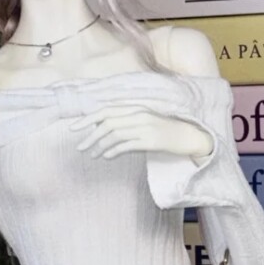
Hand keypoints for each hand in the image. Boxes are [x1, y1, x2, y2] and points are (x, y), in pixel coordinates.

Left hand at [70, 104, 212, 160]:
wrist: (190, 136)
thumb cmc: (164, 131)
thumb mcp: (144, 122)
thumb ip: (125, 123)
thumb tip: (101, 129)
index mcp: (136, 108)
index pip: (106, 110)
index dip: (88, 119)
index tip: (74, 129)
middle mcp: (139, 114)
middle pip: (107, 122)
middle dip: (90, 135)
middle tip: (79, 147)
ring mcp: (145, 127)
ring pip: (115, 134)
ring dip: (100, 145)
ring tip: (92, 154)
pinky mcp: (151, 140)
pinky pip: (127, 145)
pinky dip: (113, 151)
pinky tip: (106, 156)